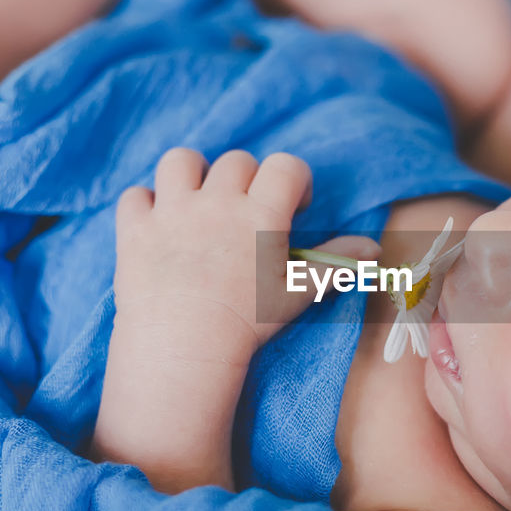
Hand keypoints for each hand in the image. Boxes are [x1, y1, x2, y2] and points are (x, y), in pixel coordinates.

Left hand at [113, 148, 377, 358]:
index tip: (292, 207)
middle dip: (247, 180)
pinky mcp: (134, 229)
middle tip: (247, 215)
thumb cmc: (249, 322)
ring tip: (198, 203)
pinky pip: (134, 195)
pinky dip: (145, 205)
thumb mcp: (300, 291)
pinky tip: (158, 226)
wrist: (185, 348)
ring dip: (192, 175)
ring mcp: (171, 212)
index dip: (294, 180)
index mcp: (260, 213)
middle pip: (236, 161)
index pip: (286, 165)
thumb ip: (338, 263)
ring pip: (180, 161)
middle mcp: (215, 201)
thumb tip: (375, 250)